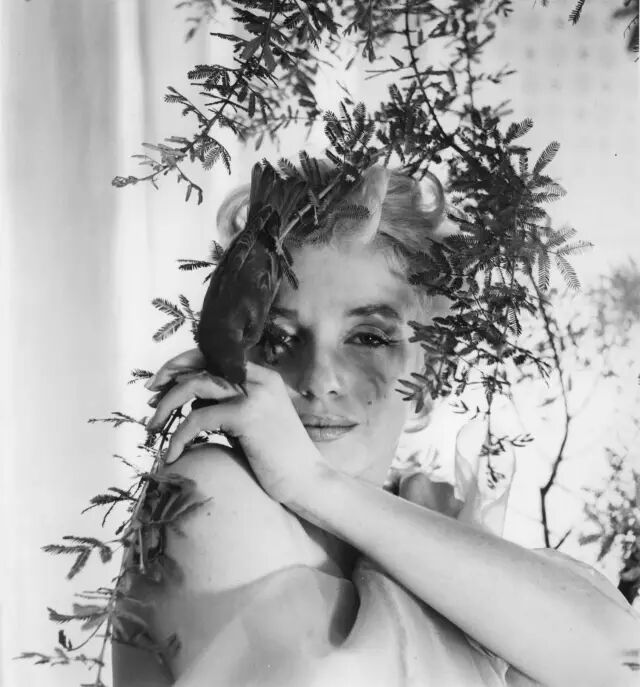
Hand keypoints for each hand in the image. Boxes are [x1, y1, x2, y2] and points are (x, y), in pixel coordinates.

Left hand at [145, 352, 331, 504]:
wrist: (309, 482)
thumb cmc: (277, 459)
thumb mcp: (249, 425)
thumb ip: (226, 407)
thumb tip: (189, 401)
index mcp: (262, 377)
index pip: (215, 356)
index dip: (184, 364)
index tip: (161, 383)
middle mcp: (260, 379)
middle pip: (202, 364)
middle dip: (169, 377)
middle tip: (149, 399)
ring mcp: (255, 395)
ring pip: (196, 385)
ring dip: (167, 405)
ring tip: (152, 428)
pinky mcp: (248, 416)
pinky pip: (198, 418)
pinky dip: (178, 436)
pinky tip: (172, 456)